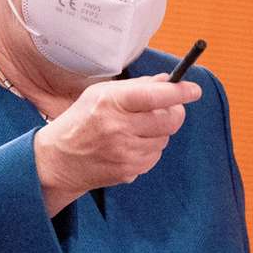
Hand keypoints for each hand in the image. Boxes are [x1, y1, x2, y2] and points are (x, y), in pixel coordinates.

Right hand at [33, 73, 201, 215]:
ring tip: (136, 129)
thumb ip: (137, 86)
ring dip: (159, 132)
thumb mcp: (101, 93)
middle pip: (169, 120)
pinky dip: (149, 149)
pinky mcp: (127, 171)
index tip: (194, 90)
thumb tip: (168, 81)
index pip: (155, 96)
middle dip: (175, 112)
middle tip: (168, 108)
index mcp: (111, 102)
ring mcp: (124, 153)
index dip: (179, 92)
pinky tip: (130, 145)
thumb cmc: (81, 120)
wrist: (58, 160)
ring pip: (165, 139)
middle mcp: (118, 128)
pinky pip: (154, 157)